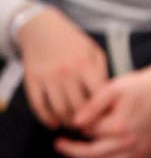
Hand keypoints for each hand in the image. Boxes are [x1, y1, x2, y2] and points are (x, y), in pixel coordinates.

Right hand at [16, 7, 107, 128]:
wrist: (39, 26)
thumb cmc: (73, 42)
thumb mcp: (94, 52)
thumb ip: (102, 75)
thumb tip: (111, 102)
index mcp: (85, 66)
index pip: (99, 98)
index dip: (104, 115)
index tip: (108, 123)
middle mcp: (66, 72)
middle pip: (80, 109)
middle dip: (87, 124)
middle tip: (91, 130)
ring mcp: (48, 76)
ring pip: (60, 110)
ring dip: (68, 123)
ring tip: (75, 126)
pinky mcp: (32, 79)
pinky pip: (39, 105)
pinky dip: (47, 118)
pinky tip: (54, 123)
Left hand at [54, 59, 150, 157]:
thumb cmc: (139, 87)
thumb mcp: (112, 89)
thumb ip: (92, 106)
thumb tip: (75, 123)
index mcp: (121, 125)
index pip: (88, 133)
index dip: (76, 128)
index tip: (70, 122)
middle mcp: (131, 143)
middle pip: (94, 156)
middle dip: (72, 152)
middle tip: (59, 145)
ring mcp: (140, 151)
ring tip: (77, 154)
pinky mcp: (145, 155)